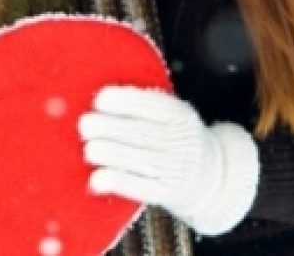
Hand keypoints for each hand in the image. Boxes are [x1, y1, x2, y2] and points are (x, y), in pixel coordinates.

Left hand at [79, 86, 258, 235]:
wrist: (208, 175)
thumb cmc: (173, 137)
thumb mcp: (170, 115)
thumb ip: (141, 107)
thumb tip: (97, 100)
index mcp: (179, 114)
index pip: (151, 104)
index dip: (124, 101)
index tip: (99, 100)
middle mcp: (181, 140)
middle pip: (142, 132)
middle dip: (110, 127)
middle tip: (85, 125)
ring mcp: (175, 167)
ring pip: (139, 159)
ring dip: (110, 154)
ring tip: (89, 149)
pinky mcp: (166, 191)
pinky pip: (140, 187)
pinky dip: (117, 182)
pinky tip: (96, 179)